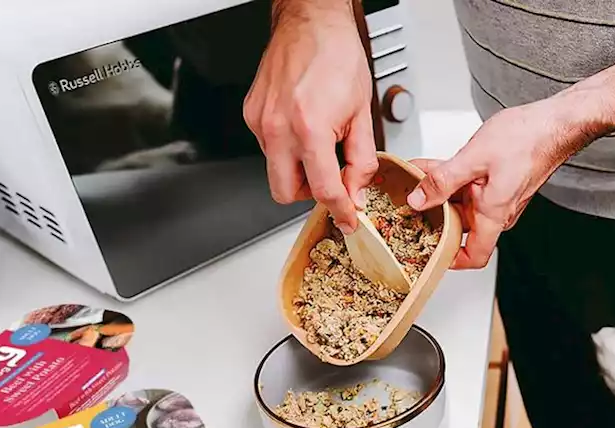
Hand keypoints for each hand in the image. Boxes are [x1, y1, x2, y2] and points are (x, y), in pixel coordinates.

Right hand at [243, 0, 376, 228]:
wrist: (312, 22)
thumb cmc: (337, 56)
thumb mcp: (362, 114)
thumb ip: (361, 160)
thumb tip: (356, 189)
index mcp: (309, 129)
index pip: (322, 189)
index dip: (340, 209)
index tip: (347, 218)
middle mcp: (277, 127)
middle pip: (284, 193)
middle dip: (308, 195)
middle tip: (329, 182)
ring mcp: (260, 121)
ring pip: (275, 170)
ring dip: (298, 169)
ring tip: (319, 144)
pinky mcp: (252, 113)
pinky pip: (268, 147)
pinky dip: (287, 148)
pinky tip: (303, 128)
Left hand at [405, 100, 593, 269]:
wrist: (553, 124)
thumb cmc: (527, 139)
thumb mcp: (473, 158)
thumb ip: (443, 180)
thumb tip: (418, 199)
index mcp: (494, 213)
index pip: (474, 256)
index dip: (450, 258)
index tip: (428, 248)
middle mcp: (498, 211)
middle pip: (460, 226)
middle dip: (433, 213)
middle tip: (411, 200)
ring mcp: (498, 198)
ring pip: (462, 204)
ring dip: (439, 192)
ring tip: (417, 177)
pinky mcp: (498, 185)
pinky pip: (469, 189)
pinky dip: (450, 179)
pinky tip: (434, 167)